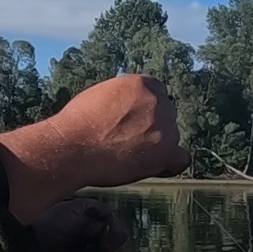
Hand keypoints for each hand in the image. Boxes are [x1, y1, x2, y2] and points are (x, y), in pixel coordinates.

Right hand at [0, 74, 191, 223]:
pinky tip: (152, 168)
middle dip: (151, 128)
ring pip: (171, 138)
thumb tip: (130, 107)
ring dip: (156, 147)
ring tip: (128, 157)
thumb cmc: (77, 123)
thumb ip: (125, 98)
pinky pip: (181, 159)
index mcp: (144, 83)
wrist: (71, 147)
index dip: (145, 112)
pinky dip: (169, 165)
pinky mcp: (165, 152)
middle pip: (166, 117)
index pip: (158, 96)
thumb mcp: (102, 94)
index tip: (132, 124)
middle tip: (126, 143)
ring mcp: (165, 126)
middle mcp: (159, 102)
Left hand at [33, 197, 130, 251]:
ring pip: (119, 251)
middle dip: (110, 249)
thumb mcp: (70, 221)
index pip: (115, 222)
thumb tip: (108, 229)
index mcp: (98, 210)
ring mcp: (101, 239)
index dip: (111, 234)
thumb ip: (90, 224)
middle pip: (120, 238)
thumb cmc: (51, 225)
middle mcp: (103, 223)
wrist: (37, 242)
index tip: (99, 244)